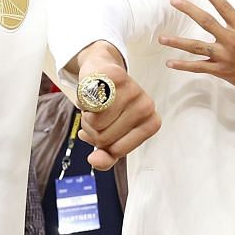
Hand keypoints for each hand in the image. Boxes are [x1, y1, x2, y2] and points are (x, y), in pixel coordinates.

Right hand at [71, 43, 160, 170]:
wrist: (101, 73)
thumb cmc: (110, 108)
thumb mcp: (111, 136)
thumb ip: (106, 156)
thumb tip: (94, 161)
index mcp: (151, 124)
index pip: (117, 150)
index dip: (102, 145)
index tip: (105, 131)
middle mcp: (147, 107)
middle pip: (104, 138)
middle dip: (92, 131)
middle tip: (96, 116)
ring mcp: (133, 90)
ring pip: (95, 123)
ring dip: (86, 117)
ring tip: (95, 106)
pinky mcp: (115, 76)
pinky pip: (90, 104)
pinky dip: (83, 102)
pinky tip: (91, 94)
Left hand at [160, 0, 234, 109]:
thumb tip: (232, 24)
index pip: (224, 7)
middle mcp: (231, 40)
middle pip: (205, 22)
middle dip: (189, 10)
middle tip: (174, 0)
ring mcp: (224, 56)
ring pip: (196, 46)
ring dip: (177, 42)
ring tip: (161, 38)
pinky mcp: (221, 71)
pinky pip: (199, 67)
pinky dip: (184, 65)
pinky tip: (170, 62)